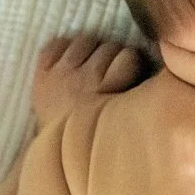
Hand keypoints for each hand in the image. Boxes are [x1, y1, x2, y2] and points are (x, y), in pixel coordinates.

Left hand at [32, 33, 146, 126]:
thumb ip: (134, 97)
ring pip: (85, 41)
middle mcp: (84, 79)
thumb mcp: (120, 119)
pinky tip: (70, 61)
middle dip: (113, 56)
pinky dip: (64, 48)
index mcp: (107, 93)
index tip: (131, 70)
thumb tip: (152, 82)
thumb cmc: (93, 137)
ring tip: (92, 63)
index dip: (132, 61)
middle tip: (111, 70)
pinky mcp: (42, 73)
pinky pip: (58, 44)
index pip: (129, 57)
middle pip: (109, 47)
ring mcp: (60, 74)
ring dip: (91, 49)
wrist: (55, 153)